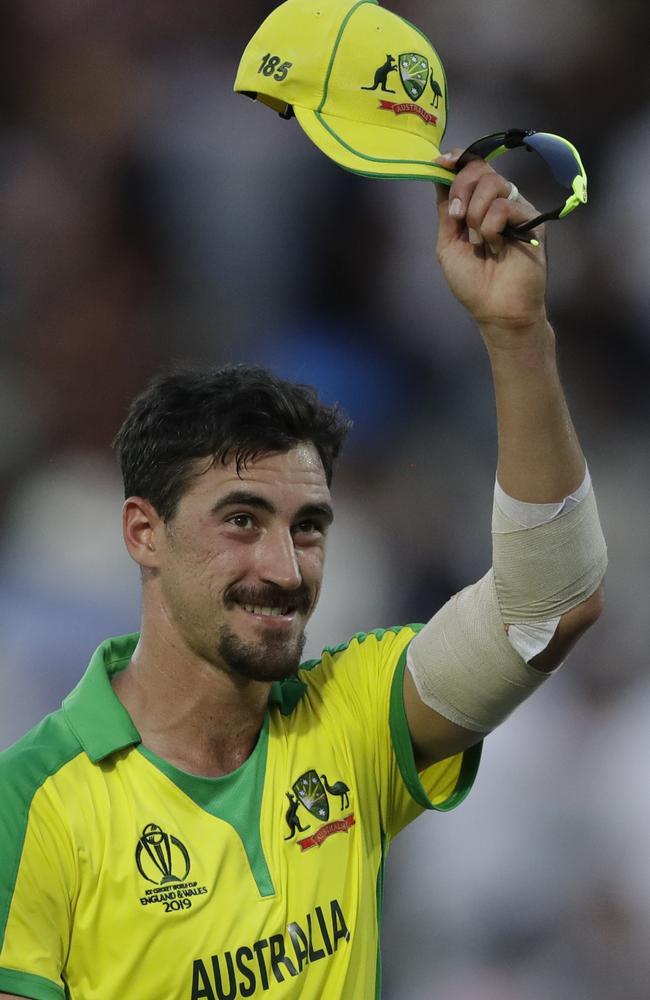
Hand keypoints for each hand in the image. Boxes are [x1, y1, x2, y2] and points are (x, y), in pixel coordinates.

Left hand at [434, 151, 547, 335]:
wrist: (497, 310)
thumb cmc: (473, 283)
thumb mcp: (448, 244)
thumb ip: (445, 210)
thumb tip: (437, 174)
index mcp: (479, 206)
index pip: (471, 168)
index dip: (457, 160)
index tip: (441, 163)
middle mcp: (499, 203)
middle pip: (481, 169)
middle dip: (462, 188)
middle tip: (458, 217)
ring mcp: (517, 210)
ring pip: (493, 183)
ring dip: (476, 213)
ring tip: (479, 242)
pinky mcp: (531, 220)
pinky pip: (505, 206)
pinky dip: (491, 228)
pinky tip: (496, 247)